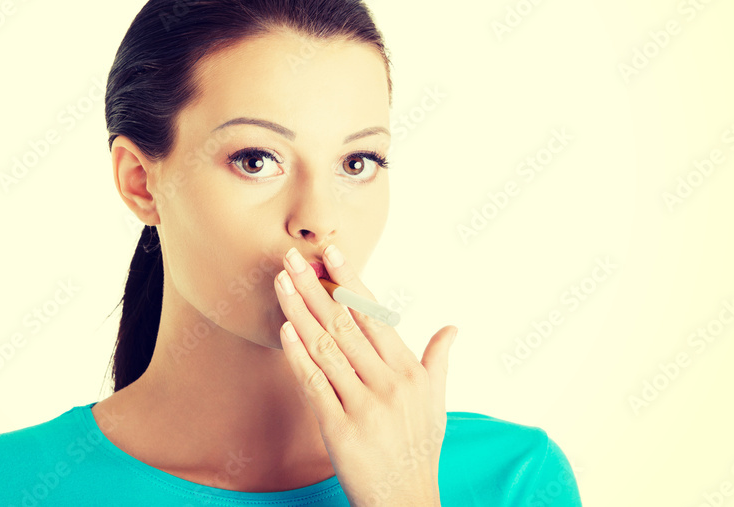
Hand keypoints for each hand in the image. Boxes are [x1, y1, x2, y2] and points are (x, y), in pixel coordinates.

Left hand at [274, 244, 457, 506]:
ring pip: (326, 347)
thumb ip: (438, 361)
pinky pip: (314, 384)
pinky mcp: (340, 428)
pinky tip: (284, 330)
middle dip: (315, 286)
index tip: (332, 253)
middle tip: (291, 257)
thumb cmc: (418, 449)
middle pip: (344, 323)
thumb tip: (452, 328)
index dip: (350, 281)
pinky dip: (298, 355)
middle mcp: (389, 383)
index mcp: (409, 371)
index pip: (374, 315)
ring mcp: (365, 405)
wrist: (406, 502)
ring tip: (281, 283)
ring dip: (299, 311)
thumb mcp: (436, 403)